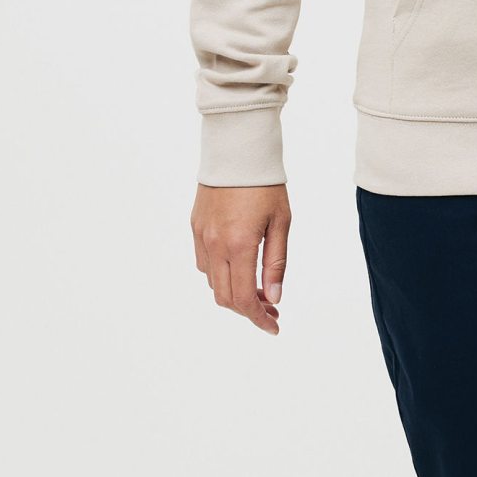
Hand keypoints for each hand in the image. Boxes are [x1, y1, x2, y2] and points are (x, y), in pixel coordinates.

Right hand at [191, 183, 290, 332]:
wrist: (236, 151)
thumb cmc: (265, 185)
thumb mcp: (281, 223)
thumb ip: (276, 262)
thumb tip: (274, 296)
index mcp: (239, 246)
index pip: (245, 299)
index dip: (259, 319)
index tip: (274, 326)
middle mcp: (215, 245)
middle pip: (226, 297)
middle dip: (249, 310)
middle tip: (272, 309)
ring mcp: (202, 237)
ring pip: (213, 283)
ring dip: (234, 294)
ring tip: (259, 290)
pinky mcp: (195, 227)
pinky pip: (204, 263)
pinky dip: (220, 276)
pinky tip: (239, 269)